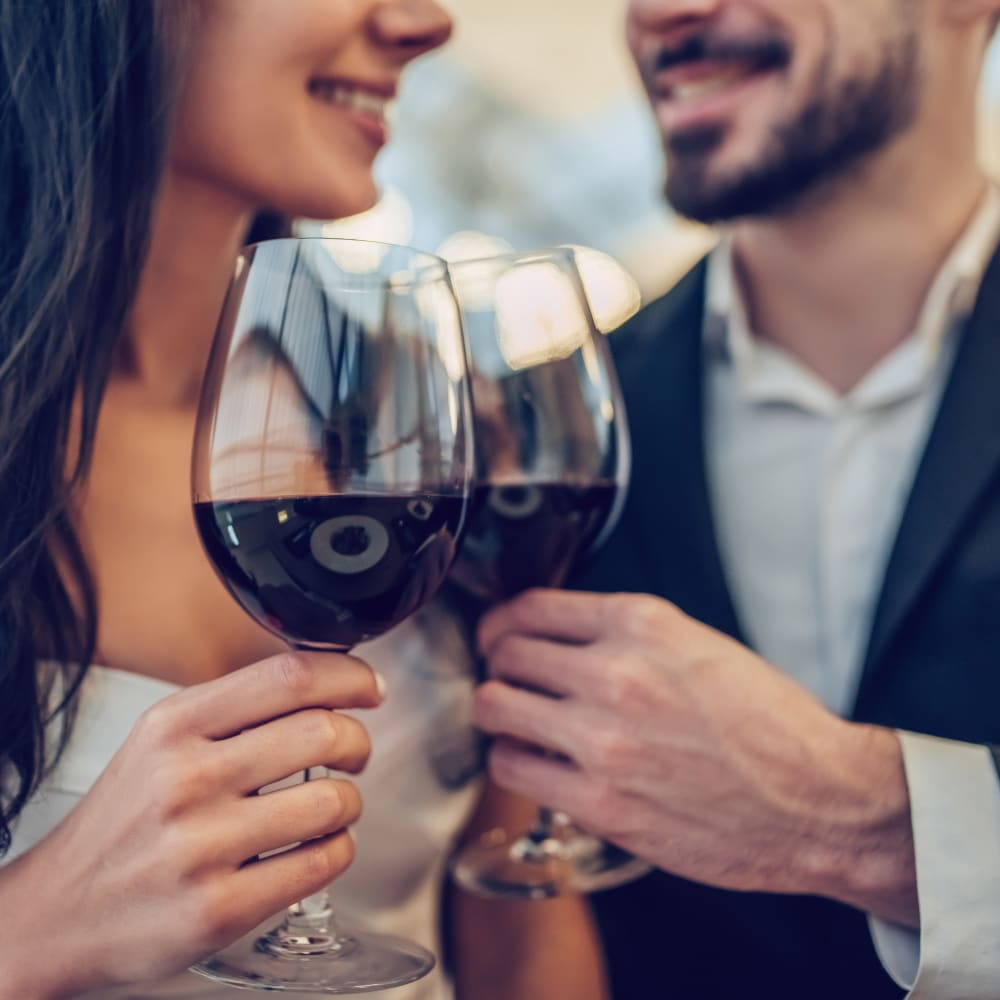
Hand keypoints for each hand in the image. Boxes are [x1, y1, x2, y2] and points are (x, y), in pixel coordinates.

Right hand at [0, 650, 379, 998]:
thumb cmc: (125, 820)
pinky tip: (316, 847)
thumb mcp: (160, 741)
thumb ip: (236, 709)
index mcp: (175, 724)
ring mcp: (202, 846)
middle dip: (357, 741)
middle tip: (354, 753)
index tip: (369, 687)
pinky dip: (337, 849)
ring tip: (330, 807)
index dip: (349, 676)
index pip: (289, 676)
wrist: (55, 913)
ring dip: (349, 802)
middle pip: (323, 731)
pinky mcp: (219, 908)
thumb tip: (329, 685)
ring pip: (333, 800)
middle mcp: (186, 778)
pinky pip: (322, 862)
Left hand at [474, 590, 917, 924]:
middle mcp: (617, 672)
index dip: (504, 621)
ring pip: (495, 706)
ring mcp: (603, 738)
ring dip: (499, 712)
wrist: (819, 801)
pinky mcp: (599, 801)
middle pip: (506, 652)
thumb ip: (629, 636)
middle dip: (500, 665)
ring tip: (517, 723)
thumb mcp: (702, 647)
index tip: (500, 634)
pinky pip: (512, 767)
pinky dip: (513, 761)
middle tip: (507, 679)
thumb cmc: (771, 727)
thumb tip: (565, 638)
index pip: (533, 606)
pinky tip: (534, 763)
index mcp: (643, 624)